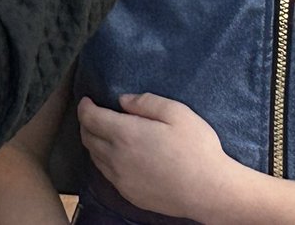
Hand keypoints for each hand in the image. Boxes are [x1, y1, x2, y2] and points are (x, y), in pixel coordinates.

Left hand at [78, 93, 238, 221]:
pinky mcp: (129, 194)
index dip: (84, 107)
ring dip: (93, 143)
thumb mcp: (176, 112)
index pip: (90, 118)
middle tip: (93, 114)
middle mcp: (116, 158)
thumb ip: (146, 102)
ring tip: (103, 133)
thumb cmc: (196, 149)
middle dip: (86, 123)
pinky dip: (104, 161)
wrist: (209, 192)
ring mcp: (121, 179)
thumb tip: (122, 101)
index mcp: (125, 134)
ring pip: (95, 157)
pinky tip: (116, 157)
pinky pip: (107, 174)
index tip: (87, 100)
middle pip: (87, 138)